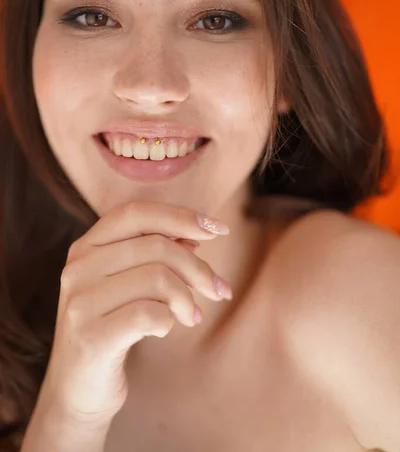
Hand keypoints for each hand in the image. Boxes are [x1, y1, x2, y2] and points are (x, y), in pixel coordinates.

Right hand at [36, 201, 230, 427]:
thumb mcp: (130, 284)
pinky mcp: (91, 338)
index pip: (136, 213)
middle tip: (218, 290)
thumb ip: (156, 254)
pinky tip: (164, 330)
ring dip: (187, 299)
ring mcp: (81, 302)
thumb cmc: (113, 327)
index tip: (219, 230)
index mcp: (86, 247)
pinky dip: (170, 321)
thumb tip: (197, 233)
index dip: (181, 216)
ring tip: (191, 316)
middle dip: (198, 268)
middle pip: (156, 247)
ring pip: (158, 278)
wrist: (78, 389)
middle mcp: (78, 268)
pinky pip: (151, 315)